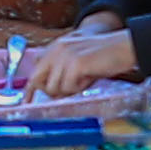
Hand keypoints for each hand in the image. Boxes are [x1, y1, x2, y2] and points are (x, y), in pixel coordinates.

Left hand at [22, 24, 138, 95]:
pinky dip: (79, 88)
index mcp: (56, 47)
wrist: (125, 48)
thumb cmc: (105, 57)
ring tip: (84, 79)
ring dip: (69, 90)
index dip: (30, 89)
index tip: (26, 103)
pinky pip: (68, 87)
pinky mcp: (75, 63)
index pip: (35, 70)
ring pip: (54, 88)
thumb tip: (49, 91)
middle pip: (40, 81)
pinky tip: (90, 77)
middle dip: (52, 91)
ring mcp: (65, 56)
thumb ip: (61, 70)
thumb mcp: (78, 60)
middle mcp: (57, 49)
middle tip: (72, 88)